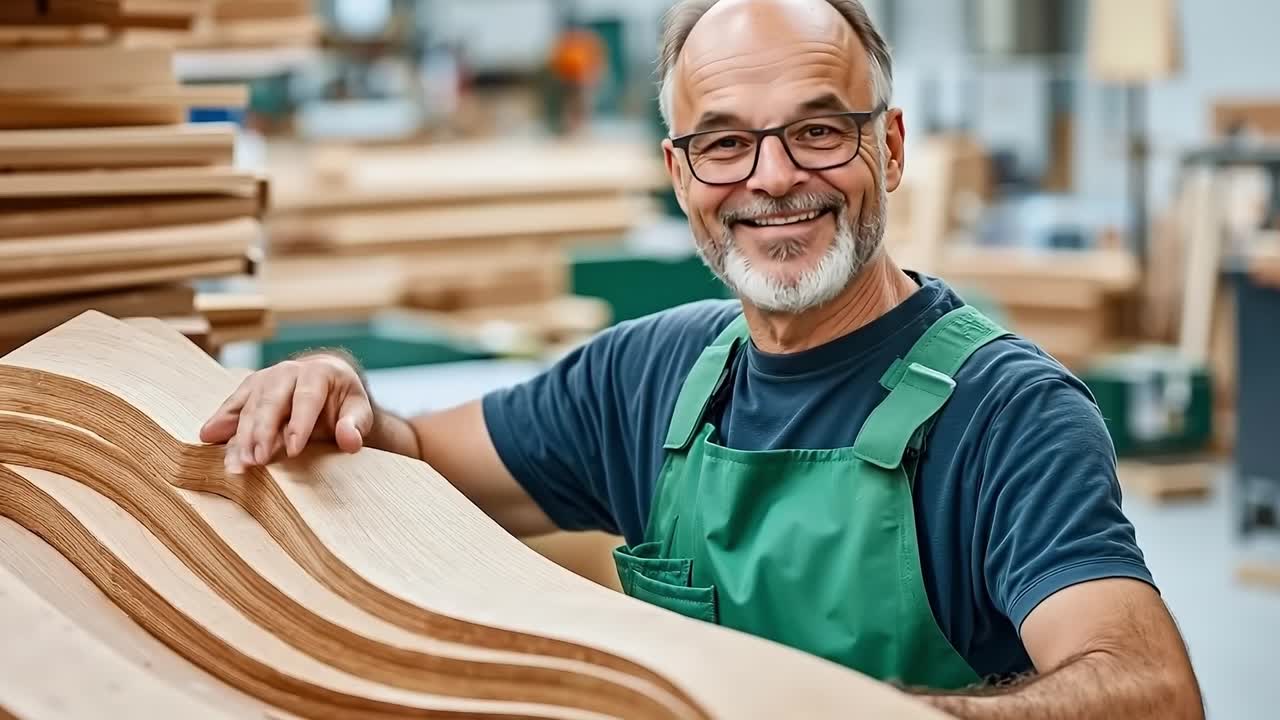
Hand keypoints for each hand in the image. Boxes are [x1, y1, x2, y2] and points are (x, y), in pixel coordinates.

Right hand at [199, 354, 373, 472]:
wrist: (328, 385)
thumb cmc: (344, 402)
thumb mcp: (359, 411)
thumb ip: (356, 425)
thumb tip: (350, 440)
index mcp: (319, 372)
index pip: (307, 398)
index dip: (299, 424)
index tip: (293, 450)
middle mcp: (289, 371)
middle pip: (271, 400)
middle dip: (263, 431)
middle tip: (258, 460)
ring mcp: (266, 378)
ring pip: (250, 405)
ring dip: (240, 435)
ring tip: (237, 464)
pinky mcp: (250, 390)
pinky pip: (234, 405)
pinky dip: (221, 421)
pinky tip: (208, 436)